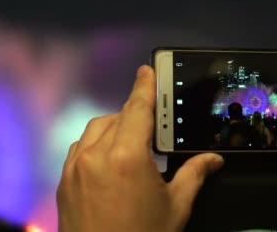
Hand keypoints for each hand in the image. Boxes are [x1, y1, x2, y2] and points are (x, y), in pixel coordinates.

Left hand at [57, 65, 223, 231]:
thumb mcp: (175, 207)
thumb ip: (194, 175)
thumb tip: (213, 159)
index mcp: (127, 157)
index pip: (137, 109)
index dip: (145, 86)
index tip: (147, 69)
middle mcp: (96, 155)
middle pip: (116, 117)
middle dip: (134, 116)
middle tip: (152, 131)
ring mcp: (75, 167)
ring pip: (95, 130)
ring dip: (114, 128)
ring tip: (132, 147)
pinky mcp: (63, 181)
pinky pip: (80, 148)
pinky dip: (96, 145)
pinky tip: (109, 162)